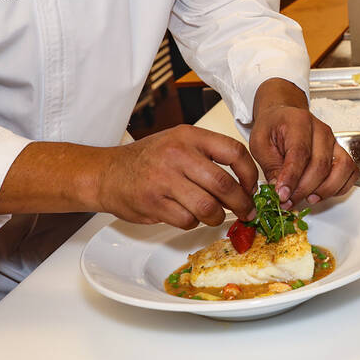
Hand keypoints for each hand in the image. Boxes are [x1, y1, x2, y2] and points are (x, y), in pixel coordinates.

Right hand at [98, 125, 258, 228]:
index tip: (252, 187)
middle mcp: (177, 154)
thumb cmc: (148, 159)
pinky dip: (193, 222)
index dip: (250, 173)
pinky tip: (187, 215)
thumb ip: (210, 156)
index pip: (234, 152)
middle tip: (246, 211)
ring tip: (215, 216)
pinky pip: (187, 220)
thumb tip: (245, 182)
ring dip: (217, 217)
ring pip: (207, 207)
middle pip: (224, 184)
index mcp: (189, 136)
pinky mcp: (153, 202)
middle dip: (241, 203)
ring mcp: (164, 179)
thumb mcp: (179, 142)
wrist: (107, 173)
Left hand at [249, 79, 358, 206]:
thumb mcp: (259, 143)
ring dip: (325, 190)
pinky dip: (340, 187)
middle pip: (321, 164)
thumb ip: (270, 166)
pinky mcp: (341, 152)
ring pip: (342, 169)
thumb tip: (281, 190)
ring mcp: (334, 141)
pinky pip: (350, 172)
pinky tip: (321, 193)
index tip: (282, 195)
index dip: (292, 177)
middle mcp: (321, 130)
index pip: (300, 153)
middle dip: (304, 189)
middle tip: (288, 201)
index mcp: (299, 122)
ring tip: (307, 199)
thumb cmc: (272, 128)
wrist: (283, 117)